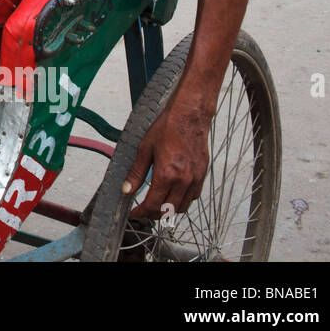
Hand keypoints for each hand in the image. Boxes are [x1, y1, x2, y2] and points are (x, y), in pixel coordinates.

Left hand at [122, 93, 212, 220]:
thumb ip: (136, 173)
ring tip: (157, 204)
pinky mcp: (202, 175)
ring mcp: (195, 179)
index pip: (153, 205)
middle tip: (143, 210)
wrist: (189, 116)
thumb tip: (126, 189)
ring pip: (182, 207)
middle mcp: (183, 181)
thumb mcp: (144, 149)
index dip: (141, 213)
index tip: (134, 213)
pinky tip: (173, 193)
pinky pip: (193, 197)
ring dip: (169, 210)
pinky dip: (182, 200)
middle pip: (168, 210)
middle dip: (153, 214)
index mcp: (166, 175)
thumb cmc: (166, 128)